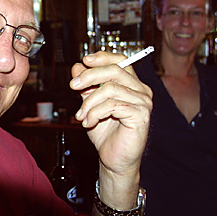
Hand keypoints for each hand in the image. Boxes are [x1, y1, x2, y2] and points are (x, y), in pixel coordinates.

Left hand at [70, 51, 151, 208]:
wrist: (113, 158)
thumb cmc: (105, 132)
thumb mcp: (90, 104)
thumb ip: (86, 86)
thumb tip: (77, 67)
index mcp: (130, 84)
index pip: (120, 60)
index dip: (102, 57)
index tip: (84, 61)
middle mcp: (140, 90)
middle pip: (115, 70)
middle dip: (90, 75)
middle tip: (73, 85)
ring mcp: (143, 102)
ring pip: (110, 89)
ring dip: (89, 102)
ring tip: (80, 115)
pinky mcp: (140, 115)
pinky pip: (112, 105)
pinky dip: (95, 113)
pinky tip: (88, 122)